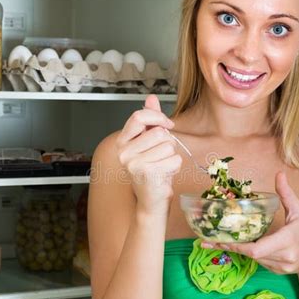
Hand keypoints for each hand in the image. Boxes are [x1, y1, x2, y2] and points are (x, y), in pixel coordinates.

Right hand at [116, 94, 181, 214]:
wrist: (152, 200)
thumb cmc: (152, 170)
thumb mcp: (150, 142)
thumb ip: (150, 120)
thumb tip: (151, 98)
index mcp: (122, 141)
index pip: (138, 116)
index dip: (157, 117)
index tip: (168, 125)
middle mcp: (124, 152)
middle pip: (158, 132)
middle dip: (168, 142)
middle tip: (161, 156)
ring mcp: (133, 163)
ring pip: (168, 146)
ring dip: (172, 156)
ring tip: (162, 166)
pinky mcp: (146, 173)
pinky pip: (174, 160)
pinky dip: (175, 167)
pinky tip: (165, 174)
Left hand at [201, 172, 298, 274]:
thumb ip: (287, 193)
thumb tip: (279, 173)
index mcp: (287, 241)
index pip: (257, 249)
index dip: (238, 246)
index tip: (221, 241)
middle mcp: (283, 257)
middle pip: (251, 254)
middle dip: (229, 247)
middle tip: (206, 242)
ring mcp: (280, 267)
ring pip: (253, 259)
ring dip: (237, 250)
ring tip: (215, 242)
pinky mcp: (277, 271)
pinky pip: (259, 262)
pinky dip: (249, 253)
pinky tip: (236, 245)